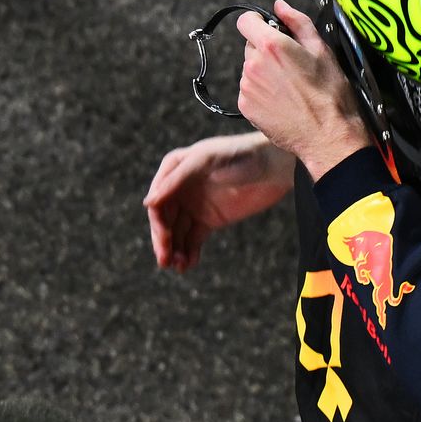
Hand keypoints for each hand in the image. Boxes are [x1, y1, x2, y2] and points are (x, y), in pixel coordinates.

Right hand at [144, 131, 295, 270]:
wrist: (273, 165)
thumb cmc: (239, 154)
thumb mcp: (205, 162)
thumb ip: (176, 181)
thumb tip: (147, 203)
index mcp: (174, 169)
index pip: (158, 201)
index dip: (158, 222)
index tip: (164, 239)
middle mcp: (180, 189)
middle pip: (165, 220)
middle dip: (164, 241)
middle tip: (165, 261)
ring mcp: (195, 205)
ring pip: (178, 232)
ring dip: (175, 250)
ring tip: (180, 267)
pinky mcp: (211, 220)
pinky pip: (194, 239)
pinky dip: (190, 252)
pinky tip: (189, 264)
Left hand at [236, 0, 369, 180]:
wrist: (328, 138)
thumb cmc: (330, 95)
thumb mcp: (322, 51)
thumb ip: (297, 22)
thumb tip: (280, 6)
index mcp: (271, 46)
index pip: (246, 21)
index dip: (258, 23)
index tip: (271, 32)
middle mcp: (253, 64)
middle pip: (250, 46)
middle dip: (266, 52)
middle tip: (291, 68)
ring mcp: (247, 87)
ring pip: (250, 70)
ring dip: (264, 74)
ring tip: (290, 89)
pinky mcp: (246, 107)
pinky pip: (249, 91)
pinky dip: (262, 94)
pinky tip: (283, 102)